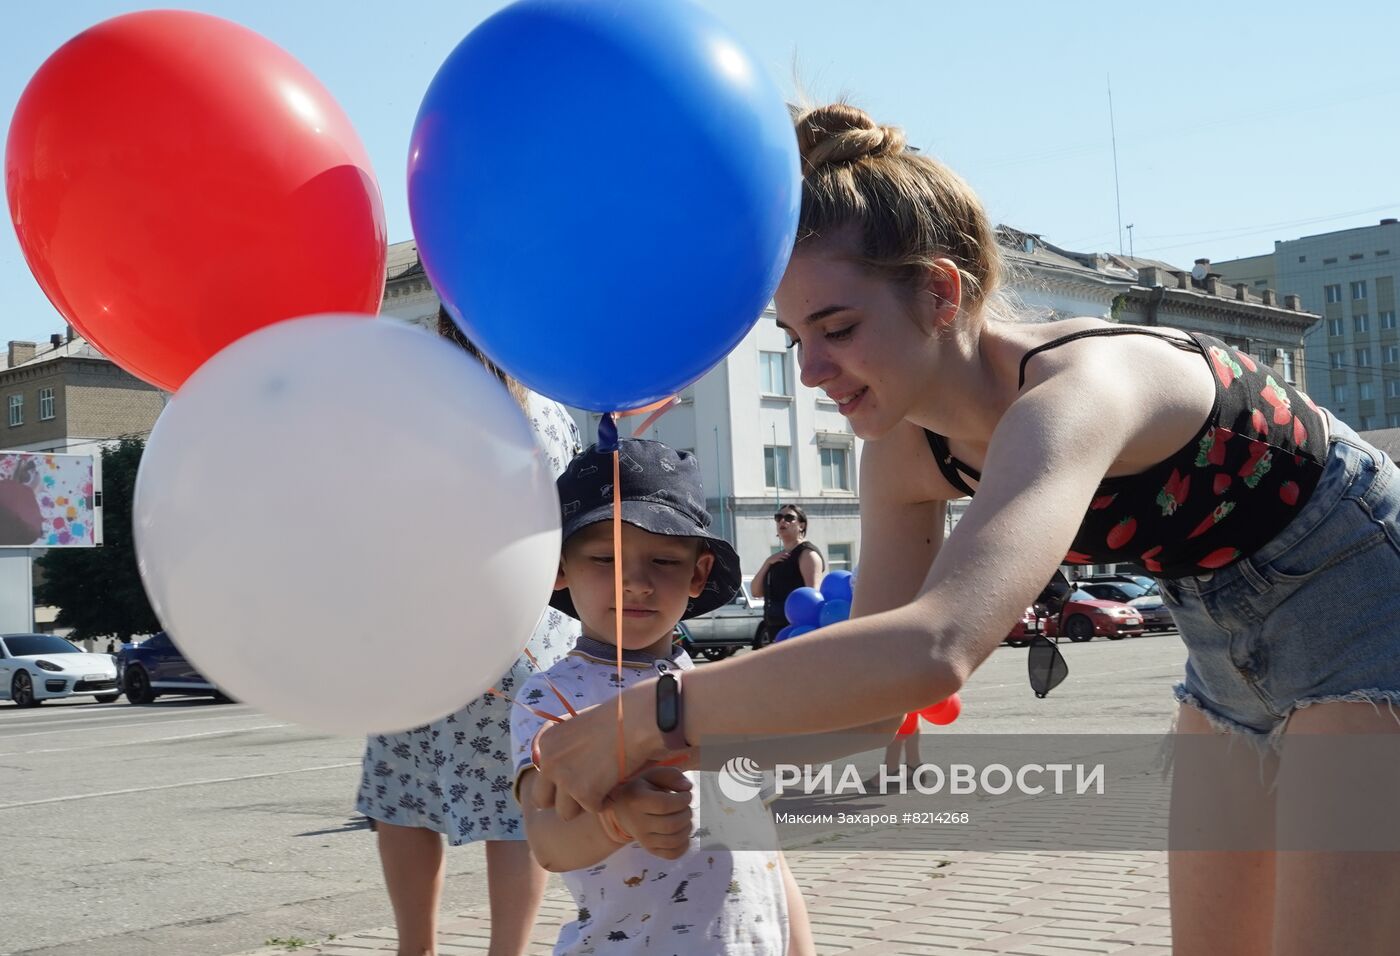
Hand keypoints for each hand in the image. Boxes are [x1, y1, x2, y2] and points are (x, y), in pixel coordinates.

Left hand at [532, 683, 667, 817]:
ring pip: (565, 812)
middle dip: (562, 801)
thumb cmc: (617, 718)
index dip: (560, 781)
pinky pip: (593, 809)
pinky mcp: (584, 793)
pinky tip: (617, 784)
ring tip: (603, 787)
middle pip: (542, 800)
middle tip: (585, 792)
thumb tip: (563, 772)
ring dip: (584, 804)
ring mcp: (564, 778)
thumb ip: (565, 748)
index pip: (541, 776)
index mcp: (546, 742)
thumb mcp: (580, 725)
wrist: (636, 722)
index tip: (580, 775)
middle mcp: (549, 761)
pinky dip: (607, 801)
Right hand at [605, 765, 693, 859]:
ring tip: (685, 818)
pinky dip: (684, 845)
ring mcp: (643, 840)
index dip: (682, 800)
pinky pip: (672, 854)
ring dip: (687, 828)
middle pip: (671, 825)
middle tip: (686, 806)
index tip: (686, 794)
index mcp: (636, 801)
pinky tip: (682, 832)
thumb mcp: (652, 775)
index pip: (665, 805)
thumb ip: (671, 775)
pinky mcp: (650, 850)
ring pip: (674, 840)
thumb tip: (688, 787)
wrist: (622, 811)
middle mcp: (638, 823)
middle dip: (686, 814)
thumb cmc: (641, 790)